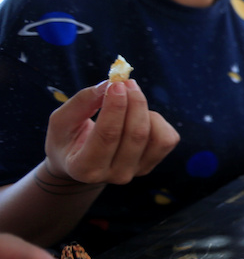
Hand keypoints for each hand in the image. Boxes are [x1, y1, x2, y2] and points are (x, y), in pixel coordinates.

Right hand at [44, 80, 179, 185]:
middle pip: (136, 134)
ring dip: (144, 110)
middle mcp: (114, 175)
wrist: (80, 163)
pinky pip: (167, 139)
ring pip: (156, 137)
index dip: (115, 107)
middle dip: (134, 102)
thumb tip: (110, 84)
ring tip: (129, 99)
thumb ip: (82, 102)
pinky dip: (157, 121)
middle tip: (126, 82)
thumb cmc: (68, 139)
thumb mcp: (61, 121)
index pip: (108, 136)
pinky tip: (139, 116)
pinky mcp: (152, 164)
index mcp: (85, 168)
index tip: (116, 84)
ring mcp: (136, 171)